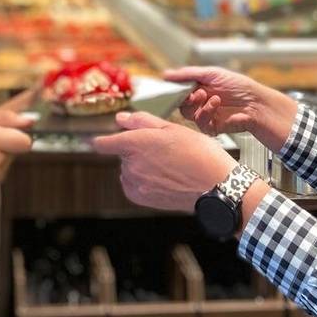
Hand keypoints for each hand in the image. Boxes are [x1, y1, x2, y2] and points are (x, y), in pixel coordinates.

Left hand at [92, 112, 233, 211]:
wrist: (215, 185)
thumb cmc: (198, 152)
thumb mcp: (172, 128)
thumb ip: (141, 122)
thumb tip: (120, 118)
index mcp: (135, 143)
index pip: (103, 144)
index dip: (102, 140)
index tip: (101, 141)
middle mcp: (131, 164)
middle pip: (122, 154)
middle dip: (136, 150)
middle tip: (162, 149)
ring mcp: (136, 183)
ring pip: (128, 169)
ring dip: (139, 166)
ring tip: (167, 165)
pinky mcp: (142, 198)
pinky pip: (132, 185)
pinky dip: (142, 181)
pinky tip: (161, 177)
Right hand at [164, 66, 296, 151]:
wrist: (256, 103)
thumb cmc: (239, 86)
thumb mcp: (212, 73)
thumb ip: (188, 74)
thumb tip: (166, 74)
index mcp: (199, 89)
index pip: (179, 91)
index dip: (173, 90)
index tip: (169, 87)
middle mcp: (200, 103)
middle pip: (179, 104)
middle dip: (183, 97)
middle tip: (192, 92)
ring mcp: (205, 115)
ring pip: (187, 114)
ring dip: (196, 104)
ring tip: (207, 96)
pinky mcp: (211, 127)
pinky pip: (199, 123)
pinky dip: (206, 112)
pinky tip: (216, 104)